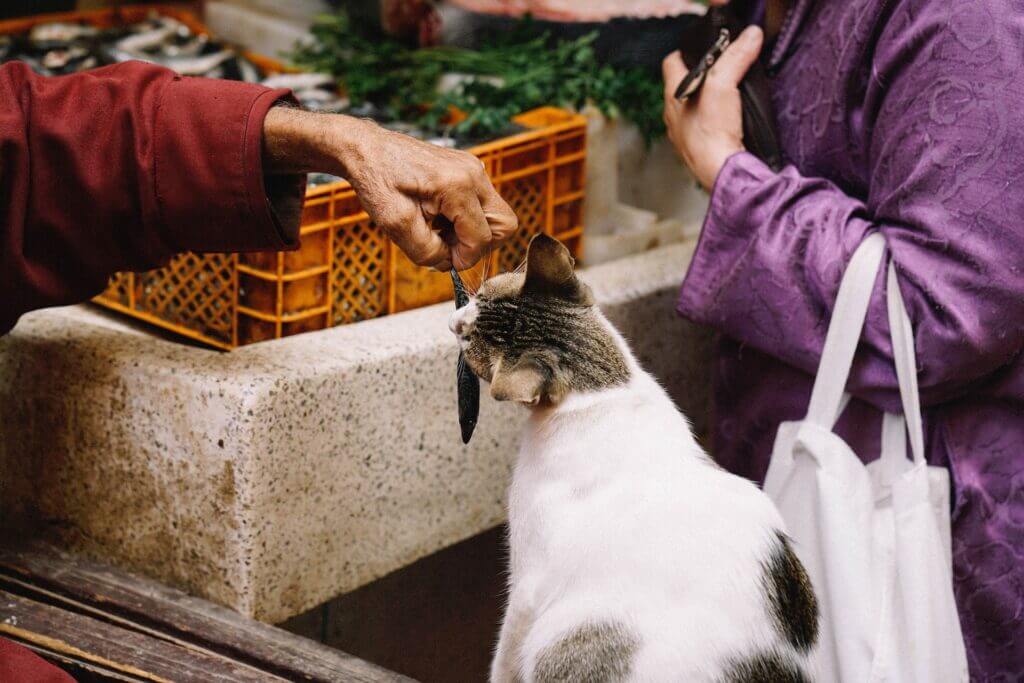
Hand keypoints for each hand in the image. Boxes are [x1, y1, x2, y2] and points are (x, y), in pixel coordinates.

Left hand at [263, 107, 517, 270]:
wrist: (366, 150)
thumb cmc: (376, 181)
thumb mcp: (396, 225)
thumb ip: (427, 252)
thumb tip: (449, 263)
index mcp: (457, 186)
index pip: (482, 237)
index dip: (465, 258)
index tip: (444, 261)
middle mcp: (472, 173)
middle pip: (503, 225)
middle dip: (478, 245)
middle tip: (448, 248)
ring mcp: (473, 168)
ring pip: (494, 216)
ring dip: (471, 233)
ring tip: (438, 231)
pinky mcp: (467, 169)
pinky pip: (481, 204)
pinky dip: (465, 219)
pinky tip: (438, 217)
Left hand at [661, 26, 763, 190]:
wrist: (721, 172)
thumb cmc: (712, 133)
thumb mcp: (724, 84)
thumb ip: (735, 58)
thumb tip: (750, 37)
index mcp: (673, 97)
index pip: (671, 63)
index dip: (687, 53)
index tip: (705, 50)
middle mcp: (674, 117)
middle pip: (683, 86)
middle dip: (701, 76)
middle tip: (722, 71)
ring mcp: (684, 136)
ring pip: (692, 110)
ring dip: (708, 102)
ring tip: (729, 96)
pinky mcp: (698, 151)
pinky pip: (703, 130)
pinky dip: (715, 123)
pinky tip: (730, 123)